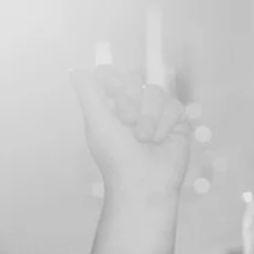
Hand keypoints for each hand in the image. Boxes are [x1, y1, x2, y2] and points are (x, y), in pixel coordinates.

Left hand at [70, 62, 193, 203]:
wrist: (144, 182)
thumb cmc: (116, 156)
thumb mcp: (96, 121)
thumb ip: (87, 92)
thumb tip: (77, 70)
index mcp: (110, 106)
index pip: (111, 75)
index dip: (112, 79)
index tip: (112, 92)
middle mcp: (133, 107)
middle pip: (133, 78)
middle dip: (130, 100)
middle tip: (127, 122)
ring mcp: (155, 113)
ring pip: (155, 91)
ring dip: (148, 115)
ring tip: (144, 138)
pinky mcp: (176, 122)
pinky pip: (174, 106)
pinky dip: (165, 123)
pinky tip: (159, 140)